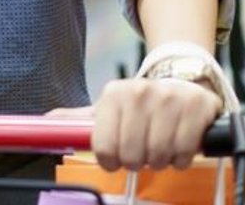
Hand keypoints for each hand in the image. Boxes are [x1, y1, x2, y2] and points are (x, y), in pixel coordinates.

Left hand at [51, 77, 222, 171]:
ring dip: (161, 160)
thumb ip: (78, 119)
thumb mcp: (109, 110)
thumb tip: (47, 121)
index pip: (103, 148)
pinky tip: (179, 144)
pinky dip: (182, 158)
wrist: (183, 84)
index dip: (111, 160)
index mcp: (114, 93)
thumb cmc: (141, 107)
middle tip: (143, 150)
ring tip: (162, 145)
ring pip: (158, 155)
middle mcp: (140, 91)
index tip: (117, 157)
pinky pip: (185, 152)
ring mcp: (170, 97)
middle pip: (132, 156)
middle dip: (138, 161)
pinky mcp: (196, 105)